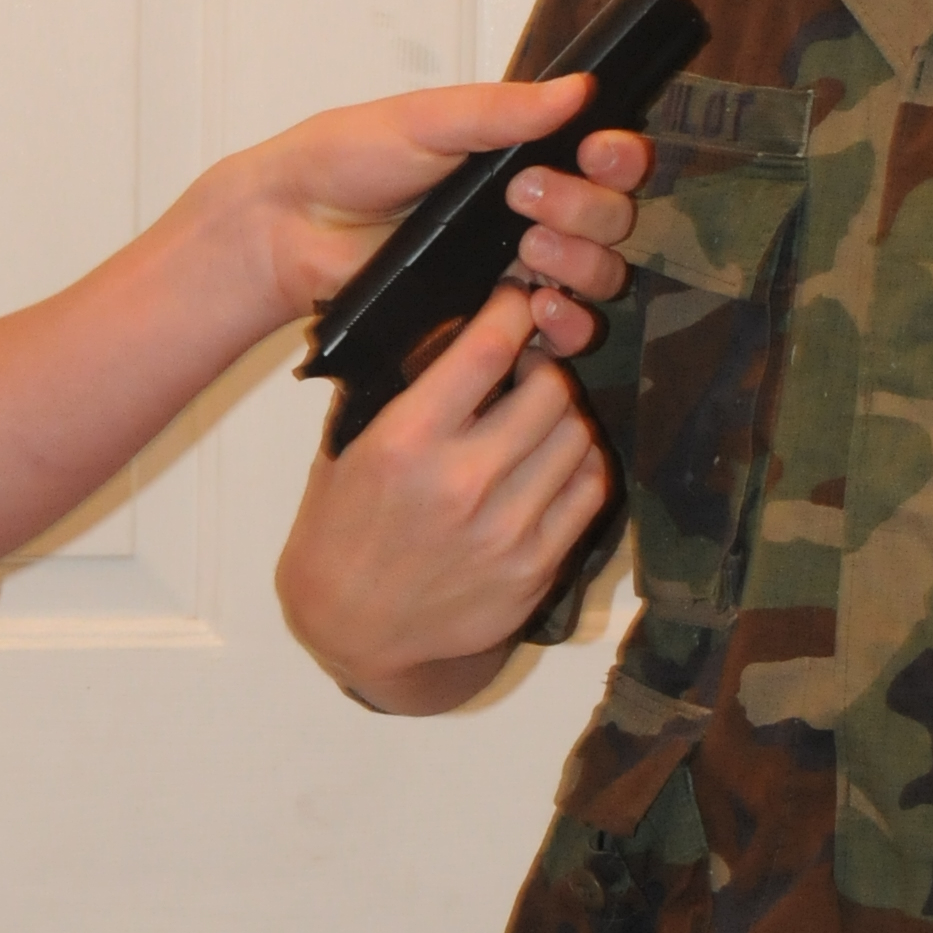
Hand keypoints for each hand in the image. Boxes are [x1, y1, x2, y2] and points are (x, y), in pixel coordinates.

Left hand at [241, 78, 645, 350]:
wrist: (292, 227)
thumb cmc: (347, 161)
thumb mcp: (424, 120)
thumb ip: (500, 110)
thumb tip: (579, 88)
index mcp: (521, 154)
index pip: (604, 158)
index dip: (616, 158)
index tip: (596, 152)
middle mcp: (531, 210)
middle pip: (611, 217)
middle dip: (586, 208)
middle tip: (525, 200)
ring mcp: (516, 267)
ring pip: (598, 274)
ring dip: (582, 263)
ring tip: (529, 251)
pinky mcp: (494, 317)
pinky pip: (561, 331)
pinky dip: (567, 324)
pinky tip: (537, 308)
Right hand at [277, 280, 615, 706]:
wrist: (354, 628)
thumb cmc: (343, 527)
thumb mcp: (348, 444)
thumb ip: (401, 385)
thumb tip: (458, 324)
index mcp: (405, 442)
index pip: (488, 349)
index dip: (511, 311)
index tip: (513, 303)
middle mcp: (462, 482)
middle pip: (549, 389)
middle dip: (540, 368)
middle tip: (524, 371)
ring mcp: (506, 530)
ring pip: (578, 435)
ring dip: (562, 416)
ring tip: (536, 419)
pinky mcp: (536, 567)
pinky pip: (589, 490)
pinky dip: (579, 464)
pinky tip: (552, 461)